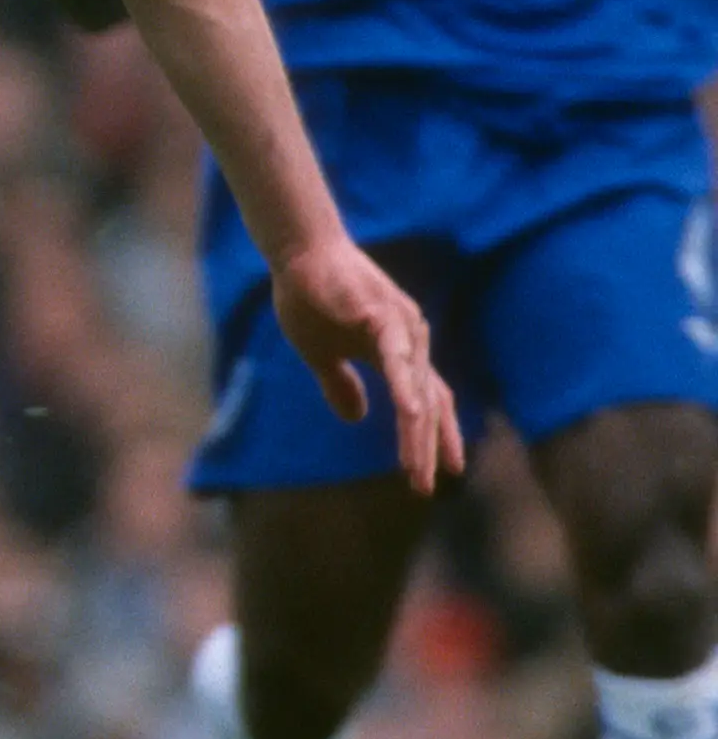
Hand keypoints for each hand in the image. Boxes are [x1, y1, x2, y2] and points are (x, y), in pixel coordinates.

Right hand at [271, 238, 463, 492]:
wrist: (298, 250)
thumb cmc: (309, 295)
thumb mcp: (320, 352)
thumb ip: (340, 384)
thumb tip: (357, 418)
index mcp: (398, 352)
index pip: (428, 402)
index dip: (435, 438)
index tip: (439, 475)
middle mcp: (411, 341)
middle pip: (431, 403)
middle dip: (429, 447)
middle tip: (426, 487)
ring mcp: (402, 327)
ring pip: (417, 389)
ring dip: (419, 432)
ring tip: (418, 468)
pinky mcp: (383, 314)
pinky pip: (399, 359)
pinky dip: (407, 388)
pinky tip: (410, 414)